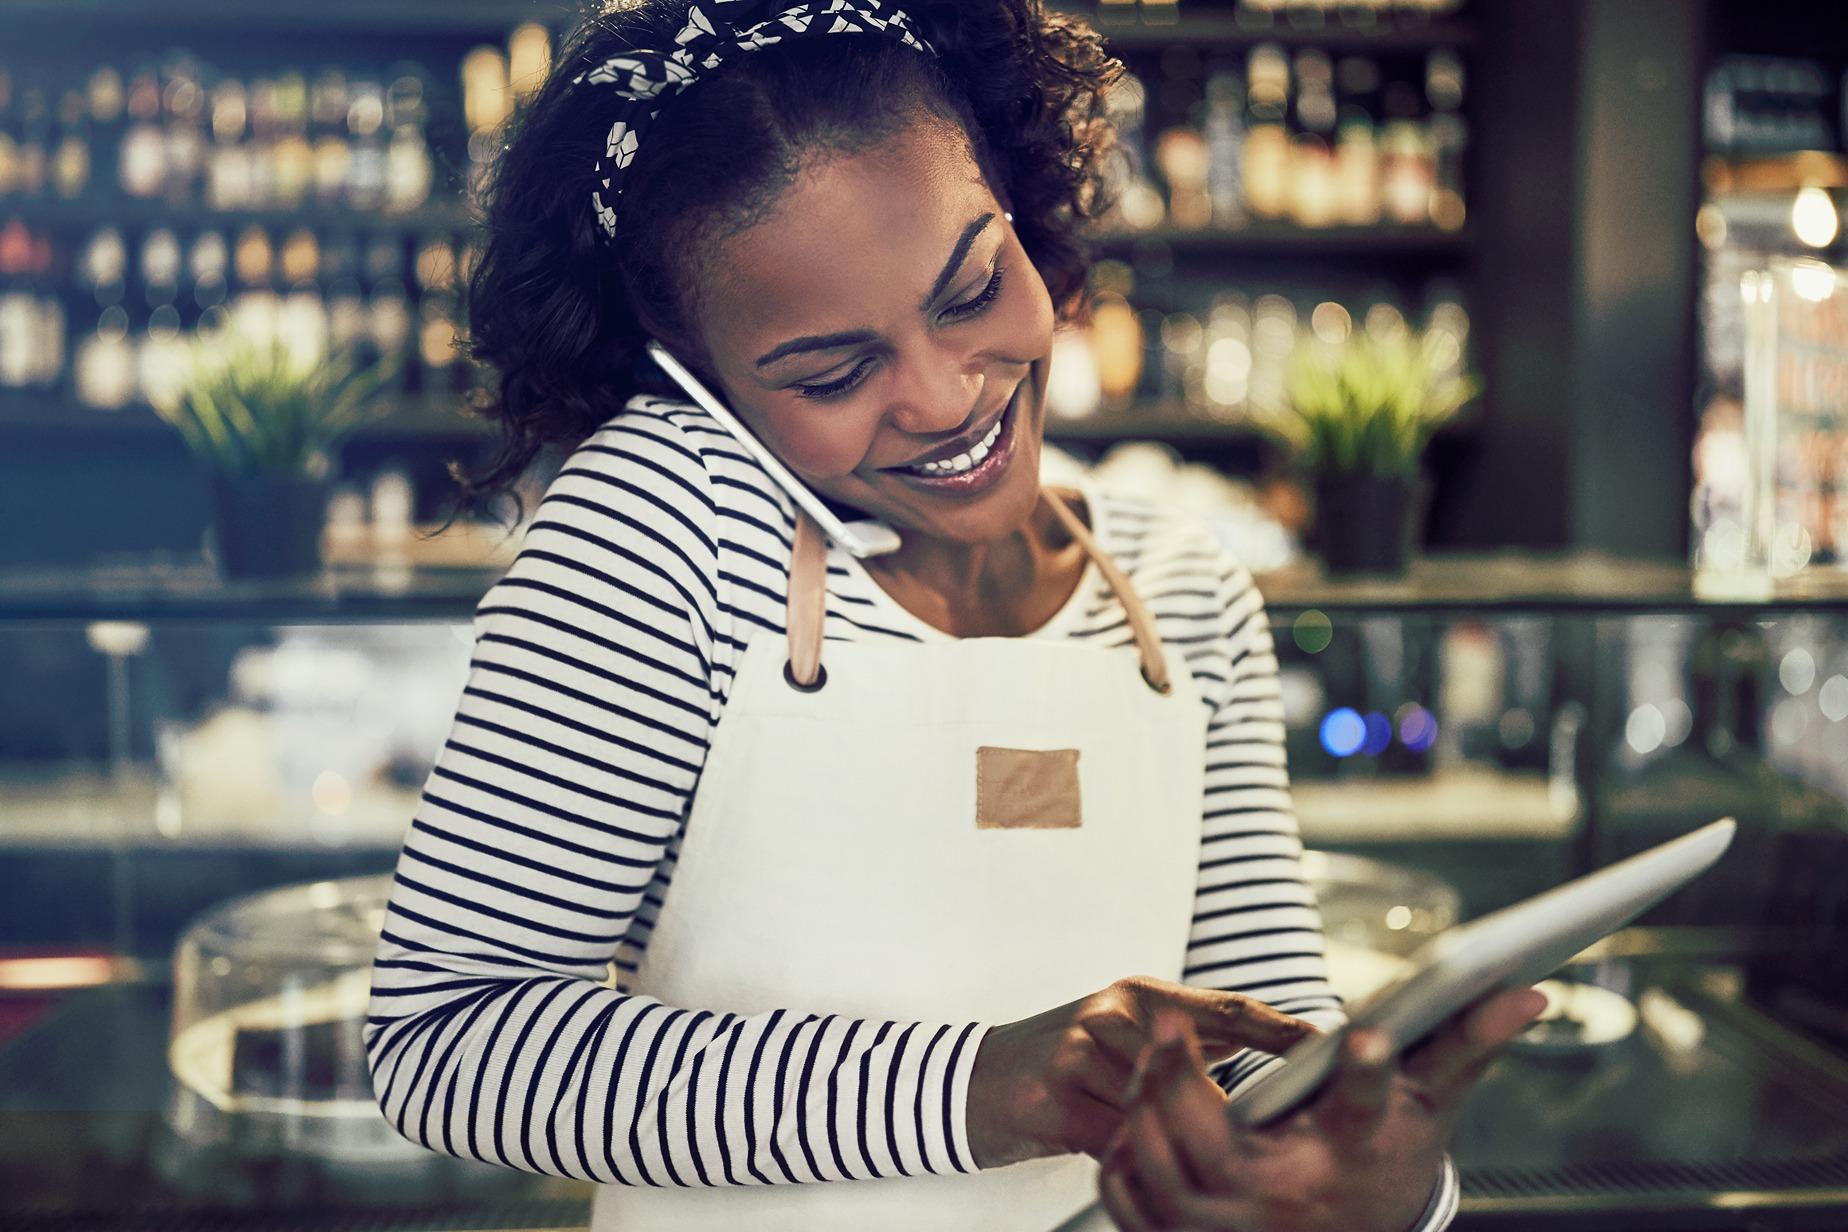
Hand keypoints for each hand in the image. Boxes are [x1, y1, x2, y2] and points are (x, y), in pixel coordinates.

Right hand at [966, 976, 1315, 1167]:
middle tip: (1275, 1134)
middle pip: (1195, 1068)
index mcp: (1139, 995)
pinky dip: (1133, 1158)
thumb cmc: (1061, 1063)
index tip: (1327, 1047)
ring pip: (1155, 1109)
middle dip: (1231, 1108)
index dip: (1279, 1030)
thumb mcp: (1123, 1037)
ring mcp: (1080, 1051)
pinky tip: (1146, 1170)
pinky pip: (1114, 1137)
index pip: (1226, 1008)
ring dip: (1177, 1142)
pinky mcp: (1055, 1093)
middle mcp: (1113, 1014)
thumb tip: (1259, 1061)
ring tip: (1205, 1165)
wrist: (973, 1081)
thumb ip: (1181, 1046)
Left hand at [1098, 986, 1546, 1231]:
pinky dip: (1124, 1159)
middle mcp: (1291, 1203)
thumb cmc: (1388, 1157)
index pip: (1367, 1112)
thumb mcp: (1430, 1104)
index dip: (1372, 1075)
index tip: (1371, 1035)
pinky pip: (1132, 1201)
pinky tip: (1135, 1120)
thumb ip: (1465, 1041)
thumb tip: (1528, 989)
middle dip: (1182, 1081)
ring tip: (1150, 1062)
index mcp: (1355, 1158)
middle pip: (1217, 1145)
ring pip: (1161, 1169)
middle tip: (1167, 1026)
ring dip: (1144, 1111)